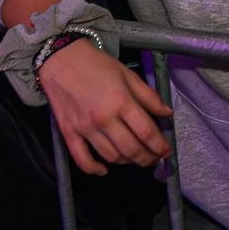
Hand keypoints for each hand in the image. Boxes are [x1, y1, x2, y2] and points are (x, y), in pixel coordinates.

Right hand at [41, 40, 174, 174]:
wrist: (61, 60)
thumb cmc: (97, 65)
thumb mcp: (128, 75)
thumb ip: (148, 96)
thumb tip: (167, 113)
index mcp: (122, 102)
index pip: (147, 133)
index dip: (160, 146)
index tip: (167, 152)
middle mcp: (104, 119)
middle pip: (131, 150)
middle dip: (147, 158)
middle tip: (154, 158)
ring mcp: (85, 128)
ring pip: (111, 157)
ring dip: (126, 162)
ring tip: (134, 158)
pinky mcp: (68, 133)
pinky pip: (82, 159)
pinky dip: (94, 169)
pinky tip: (104, 170)